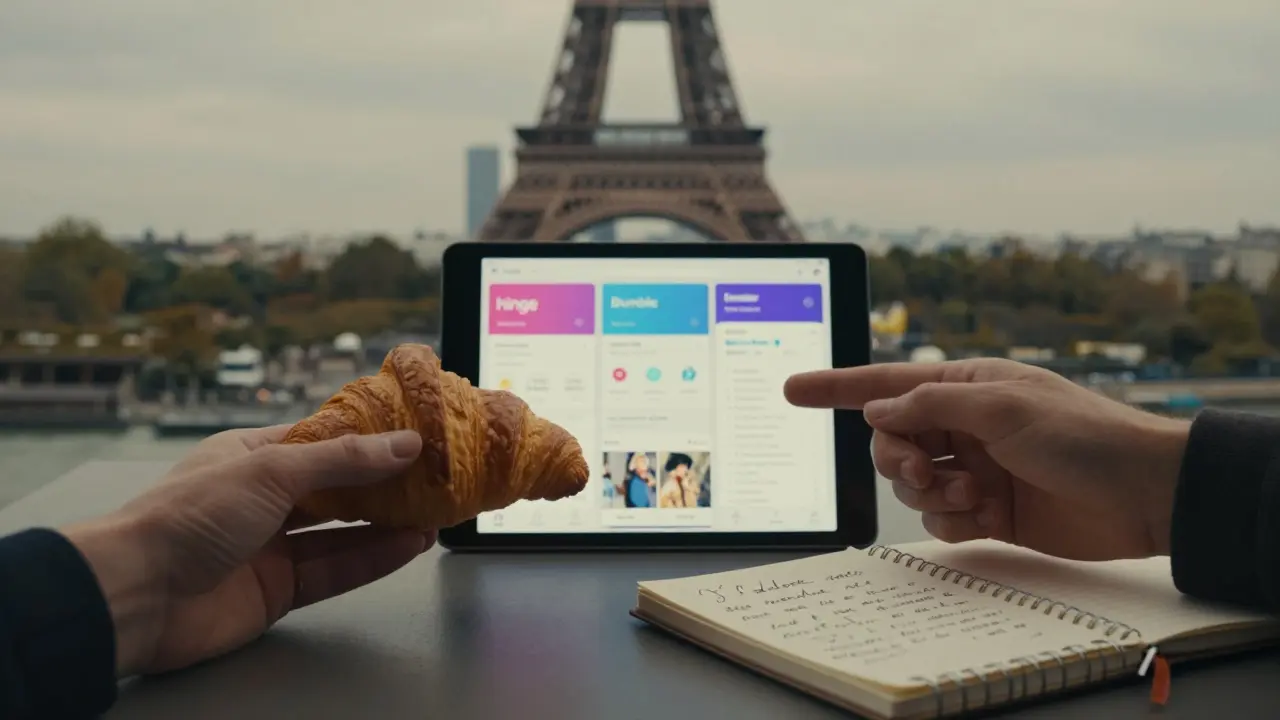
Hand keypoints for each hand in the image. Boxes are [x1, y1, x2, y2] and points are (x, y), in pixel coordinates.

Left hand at [62, 425, 431, 677]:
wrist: (138, 597)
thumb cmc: (188, 517)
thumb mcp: (271, 471)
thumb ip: (343, 460)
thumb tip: (404, 443)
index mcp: (252, 455)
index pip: (323, 439)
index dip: (369, 437)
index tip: (416, 434)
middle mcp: (264, 498)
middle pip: (337, 486)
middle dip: (385, 482)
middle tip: (435, 476)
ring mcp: (272, 545)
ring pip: (343, 531)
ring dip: (387, 522)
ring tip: (435, 512)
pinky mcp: (279, 589)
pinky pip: (336, 570)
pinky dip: (374, 558)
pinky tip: (408, 545)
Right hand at [784, 359, 1190, 560]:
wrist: (1144, 495)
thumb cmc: (1083, 435)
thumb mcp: (1003, 406)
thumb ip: (932, 405)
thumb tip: (879, 410)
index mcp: (965, 386)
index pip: (886, 384)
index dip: (836, 386)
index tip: (792, 388)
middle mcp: (963, 426)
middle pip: (890, 440)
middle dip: (896, 457)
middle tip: (923, 469)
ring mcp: (973, 469)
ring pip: (910, 485)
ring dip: (927, 492)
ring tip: (969, 494)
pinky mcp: (987, 511)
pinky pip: (939, 519)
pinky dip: (951, 520)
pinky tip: (983, 516)